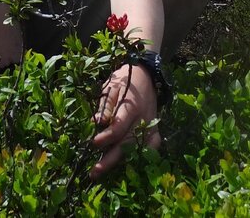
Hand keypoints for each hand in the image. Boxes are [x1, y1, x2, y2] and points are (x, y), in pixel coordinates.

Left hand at [90, 63, 160, 178]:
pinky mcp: (155, 130)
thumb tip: (97, 122)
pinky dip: (142, 157)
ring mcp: (152, 126)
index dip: (106, 137)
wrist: (146, 76)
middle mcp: (144, 120)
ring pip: (138, 149)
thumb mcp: (111, 87)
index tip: (93, 144)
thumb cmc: (124, 80)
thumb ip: (105, 105)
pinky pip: (151, 147)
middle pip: (127, 144)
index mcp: (131, 107)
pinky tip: (128, 166)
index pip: (119, 127)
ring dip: (121, 162)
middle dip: (110, 159)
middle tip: (94, 173)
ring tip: (104, 173)